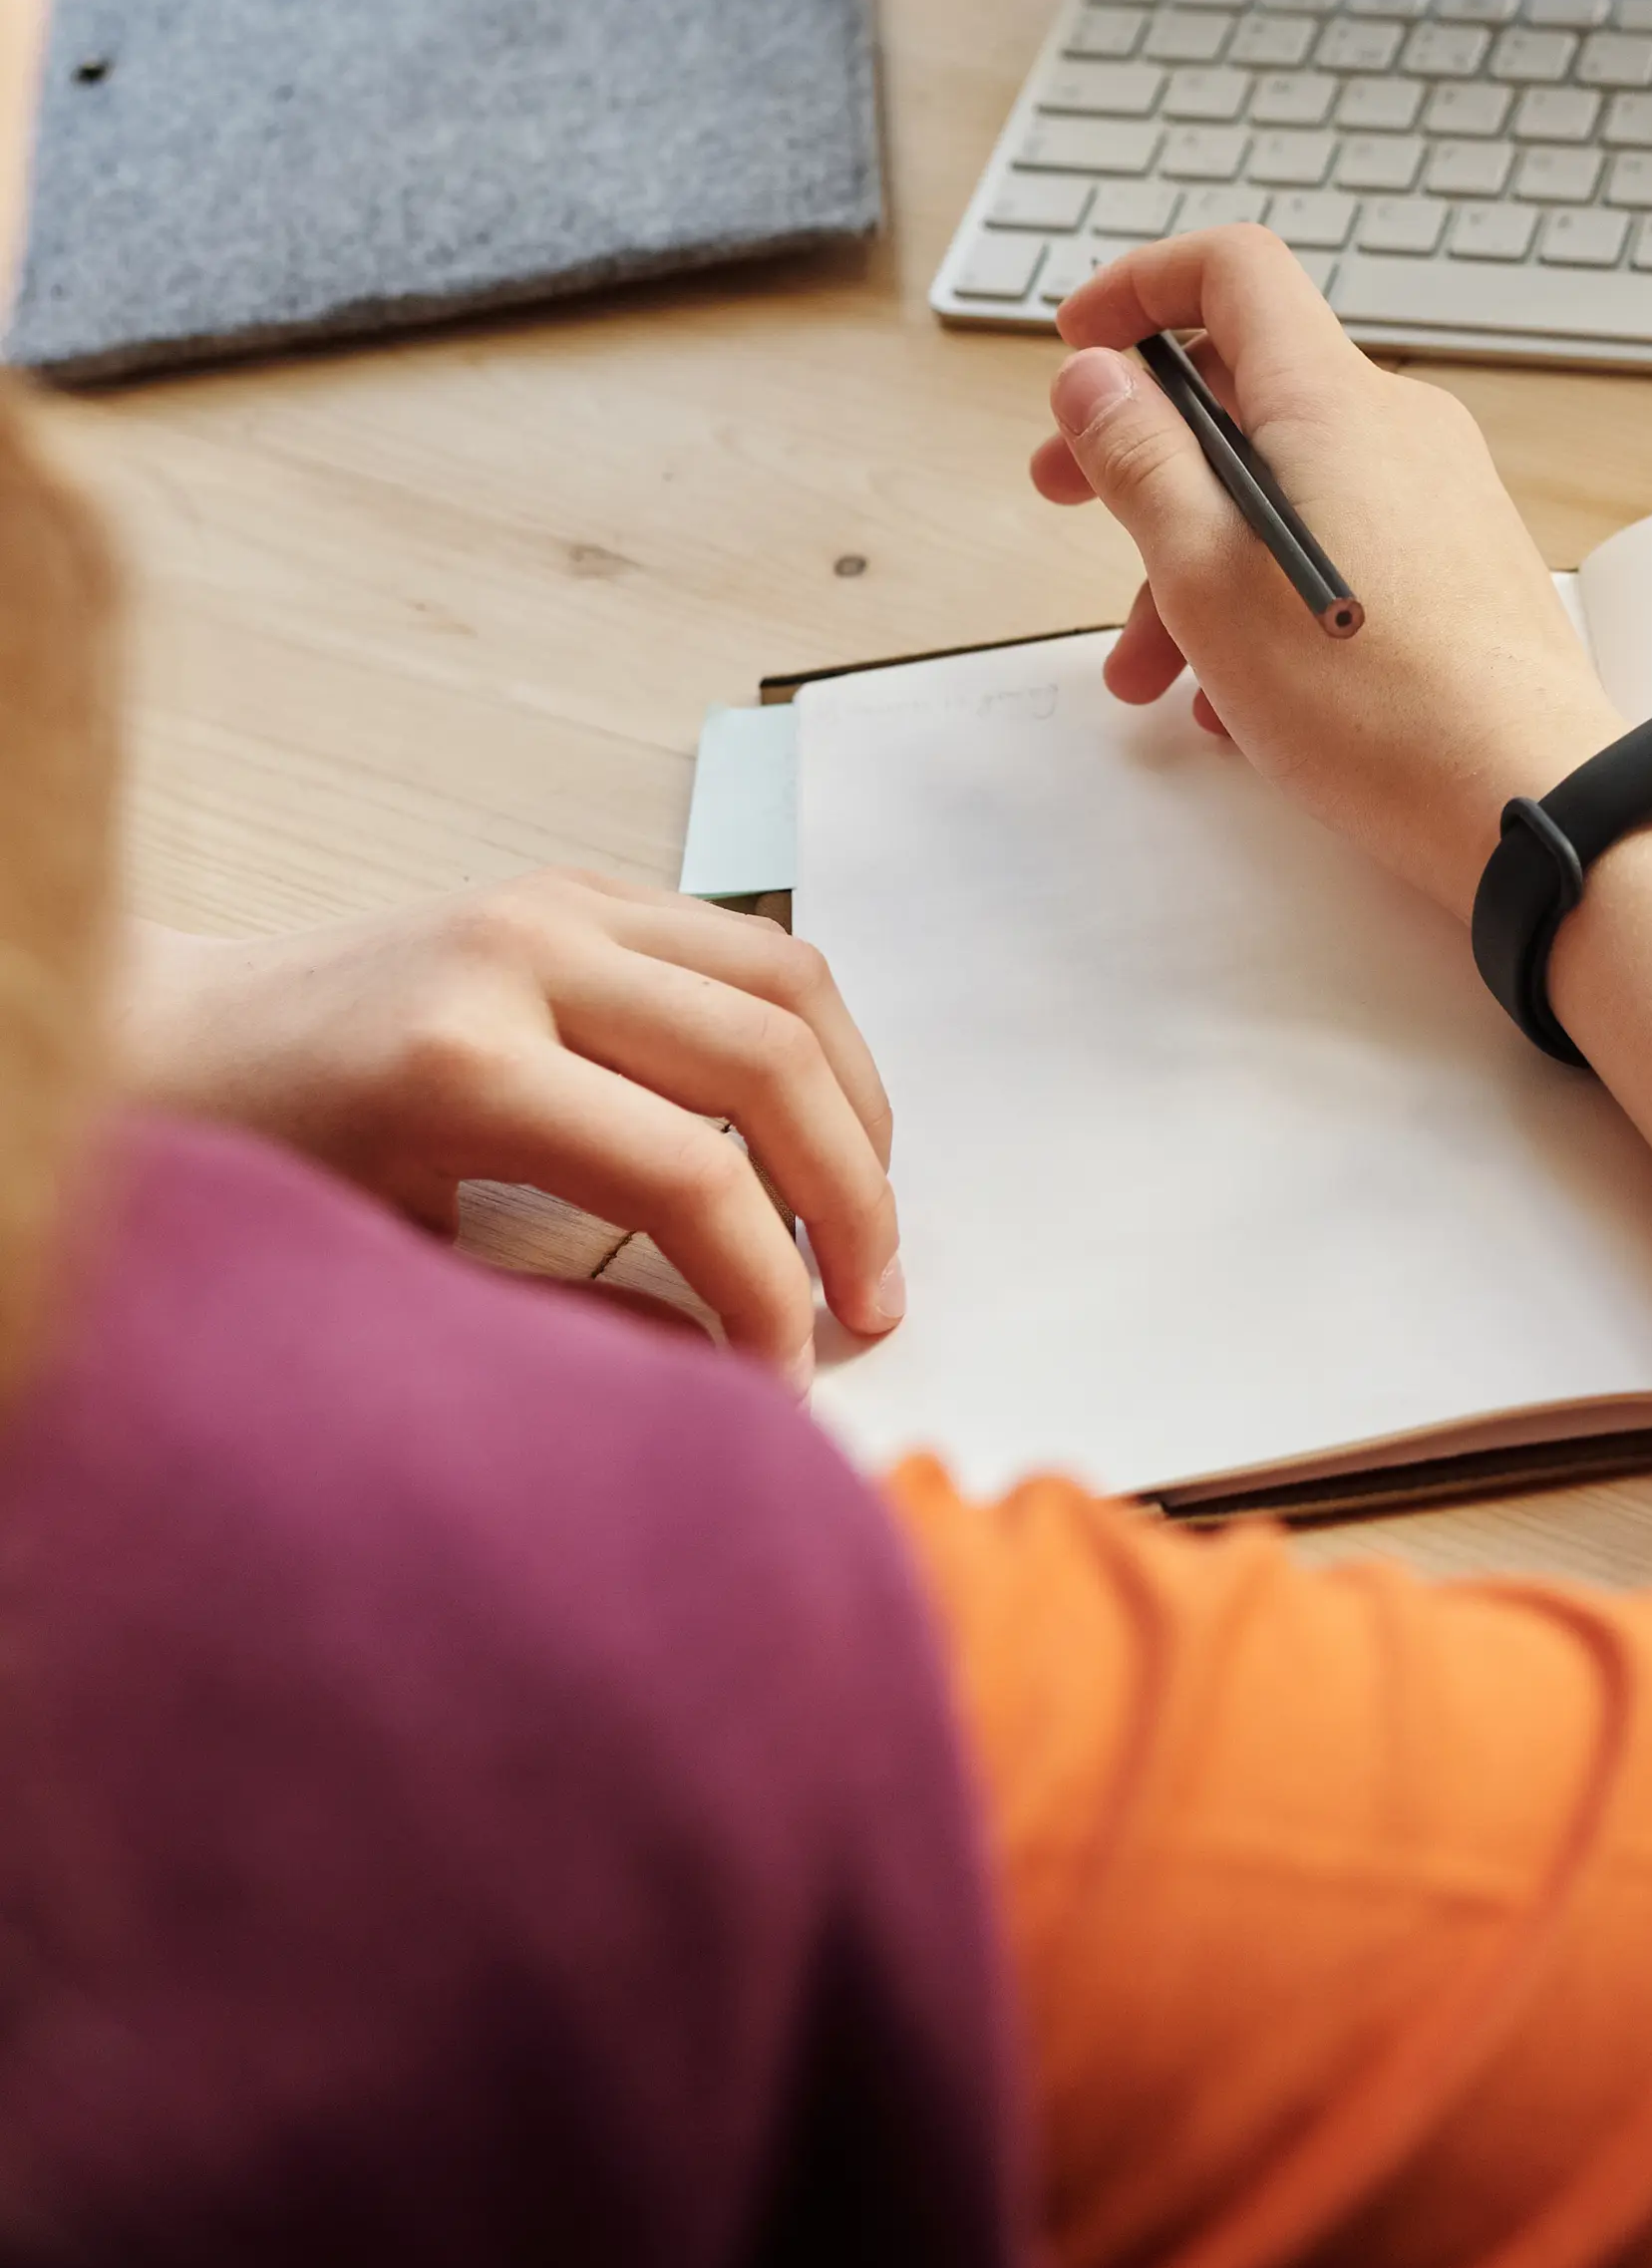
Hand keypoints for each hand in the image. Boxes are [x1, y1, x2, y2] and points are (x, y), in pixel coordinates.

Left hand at [113, 877, 901, 1388]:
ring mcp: (558, 899)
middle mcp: (525, 953)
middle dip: (850, 1199)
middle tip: (873, 1310)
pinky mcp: (576, 885)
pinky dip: (807, 1038)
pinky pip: (746, 944)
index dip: (764, 1289)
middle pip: (769, 1062)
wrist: (162, 1041)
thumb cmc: (251, 1175)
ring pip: (788, 981)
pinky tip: (812, 1128)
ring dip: (856, 1105)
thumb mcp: (390, 1276)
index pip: (689, 1173)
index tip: (786, 1382)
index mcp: (461, 1061)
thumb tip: (722, 1381)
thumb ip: (560, 1324)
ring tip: (867, 1221)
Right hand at [1029, 226, 1621, 910]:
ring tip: (1147, 670)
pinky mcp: (1458, 559)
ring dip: (1192, 557)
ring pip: (1283, 487)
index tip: (1081, 345)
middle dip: (1140, 448)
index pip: (1234, 271)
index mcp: (1331, 401)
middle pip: (1245, 389)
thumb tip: (1095, 376)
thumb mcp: (1203, 574)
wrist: (1523, 798)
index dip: (1142, 286)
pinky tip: (1236, 693)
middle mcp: (1396, 425)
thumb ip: (1138, 459)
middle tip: (1068, 497)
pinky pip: (1338, 541)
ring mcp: (1436, 492)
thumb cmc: (1370, 700)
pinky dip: (1266, 591)